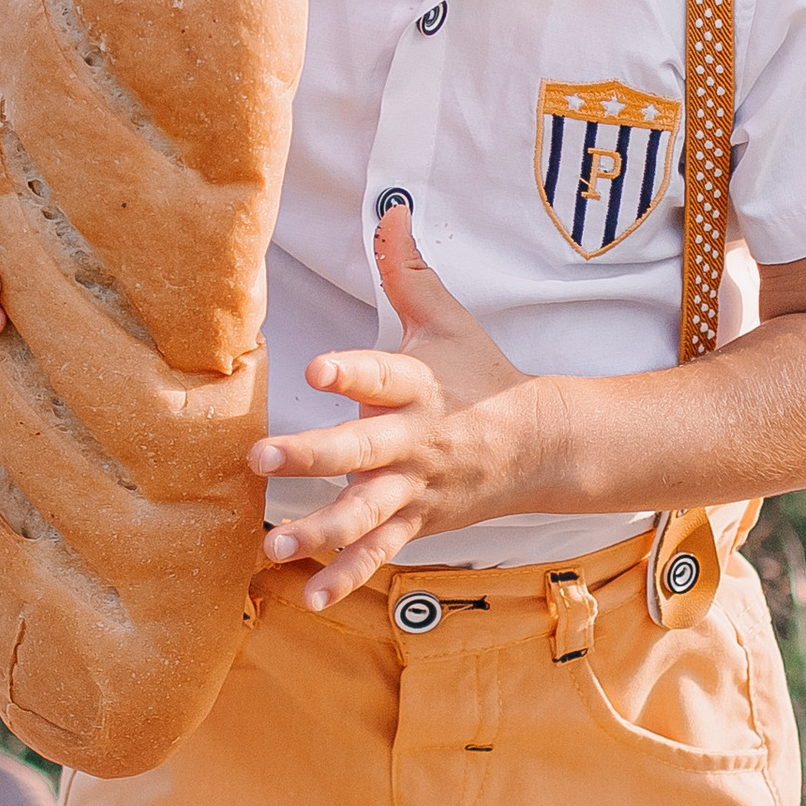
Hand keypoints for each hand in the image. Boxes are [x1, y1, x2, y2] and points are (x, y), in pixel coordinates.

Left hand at [252, 208, 550, 608]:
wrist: (543, 444)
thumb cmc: (481, 373)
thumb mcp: (446, 318)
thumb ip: (407, 270)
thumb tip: (390, 208)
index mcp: (417, 385)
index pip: (381, 373)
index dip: (350, 371)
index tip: (316, 369)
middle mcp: (414, 440)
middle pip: (360, 450)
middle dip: (311, 457)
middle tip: (262, 460)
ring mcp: (415, 488)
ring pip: (364, 513)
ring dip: (318, 532)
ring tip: (273, 546)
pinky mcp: (417, 522)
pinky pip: (379, 553)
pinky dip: (346, 577)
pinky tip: (308, 597)